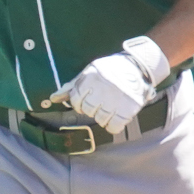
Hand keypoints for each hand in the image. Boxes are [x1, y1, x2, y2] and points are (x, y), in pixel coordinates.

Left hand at [44, 36, 168, 134]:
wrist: (138, 66)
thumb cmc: (110, 69)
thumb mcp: (90, 71)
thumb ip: (73, 85)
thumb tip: (54, 98)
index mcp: (92, 77)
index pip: (76, 99)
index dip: (78, 103)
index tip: (85, 102)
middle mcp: (103, 88)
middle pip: (88, 110)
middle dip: (91, 109)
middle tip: (100, 103)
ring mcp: (117, 99)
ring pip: (101, 119)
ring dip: (103, 117)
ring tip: (109, 108)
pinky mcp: (130, 108)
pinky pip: (115, 127)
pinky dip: (114, 126)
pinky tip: (116, 117)